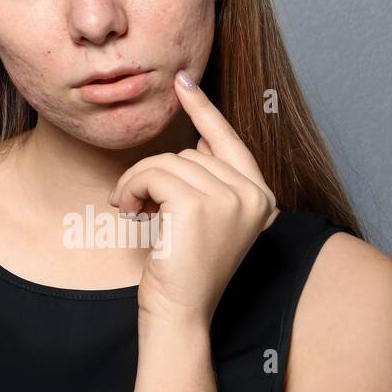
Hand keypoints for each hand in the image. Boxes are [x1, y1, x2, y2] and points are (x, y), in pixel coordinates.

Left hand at [109, 69, 278, 328]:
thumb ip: (210, 179)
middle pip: (187, 151)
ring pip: (166, 161)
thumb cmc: (184, 268)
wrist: (179, 311)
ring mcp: (231, 199)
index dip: (205, 109)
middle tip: (140, 204)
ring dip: (138, 182)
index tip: (183, 80)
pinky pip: (152, 173)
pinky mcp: (200, 205)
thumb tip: (201, 138)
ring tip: (134, 210)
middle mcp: (254, 196)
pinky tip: (131, 212)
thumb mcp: (206, 219)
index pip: (229, 141)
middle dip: (154, 174)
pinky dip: (132, 188)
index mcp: (260, 198)